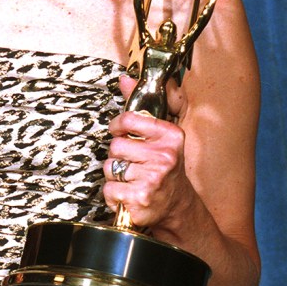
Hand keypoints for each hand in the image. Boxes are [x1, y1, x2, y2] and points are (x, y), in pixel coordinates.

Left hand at [102, 74, 192, 228]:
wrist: (177, 206)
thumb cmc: (164, 168)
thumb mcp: (159, 136)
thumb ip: (140, 108)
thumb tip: (125, 78)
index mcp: (170, 136)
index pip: (129, 120)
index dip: (118, 126)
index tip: (119, 131)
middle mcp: (165, 157)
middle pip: (115, 146)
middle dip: (118, 156)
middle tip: (133, 163)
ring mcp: (153, 179)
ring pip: (110, 167)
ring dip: (115, 175)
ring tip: (132, 179)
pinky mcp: (140, 199)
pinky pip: (109, 189)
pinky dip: (114, 195)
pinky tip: (129, 194)